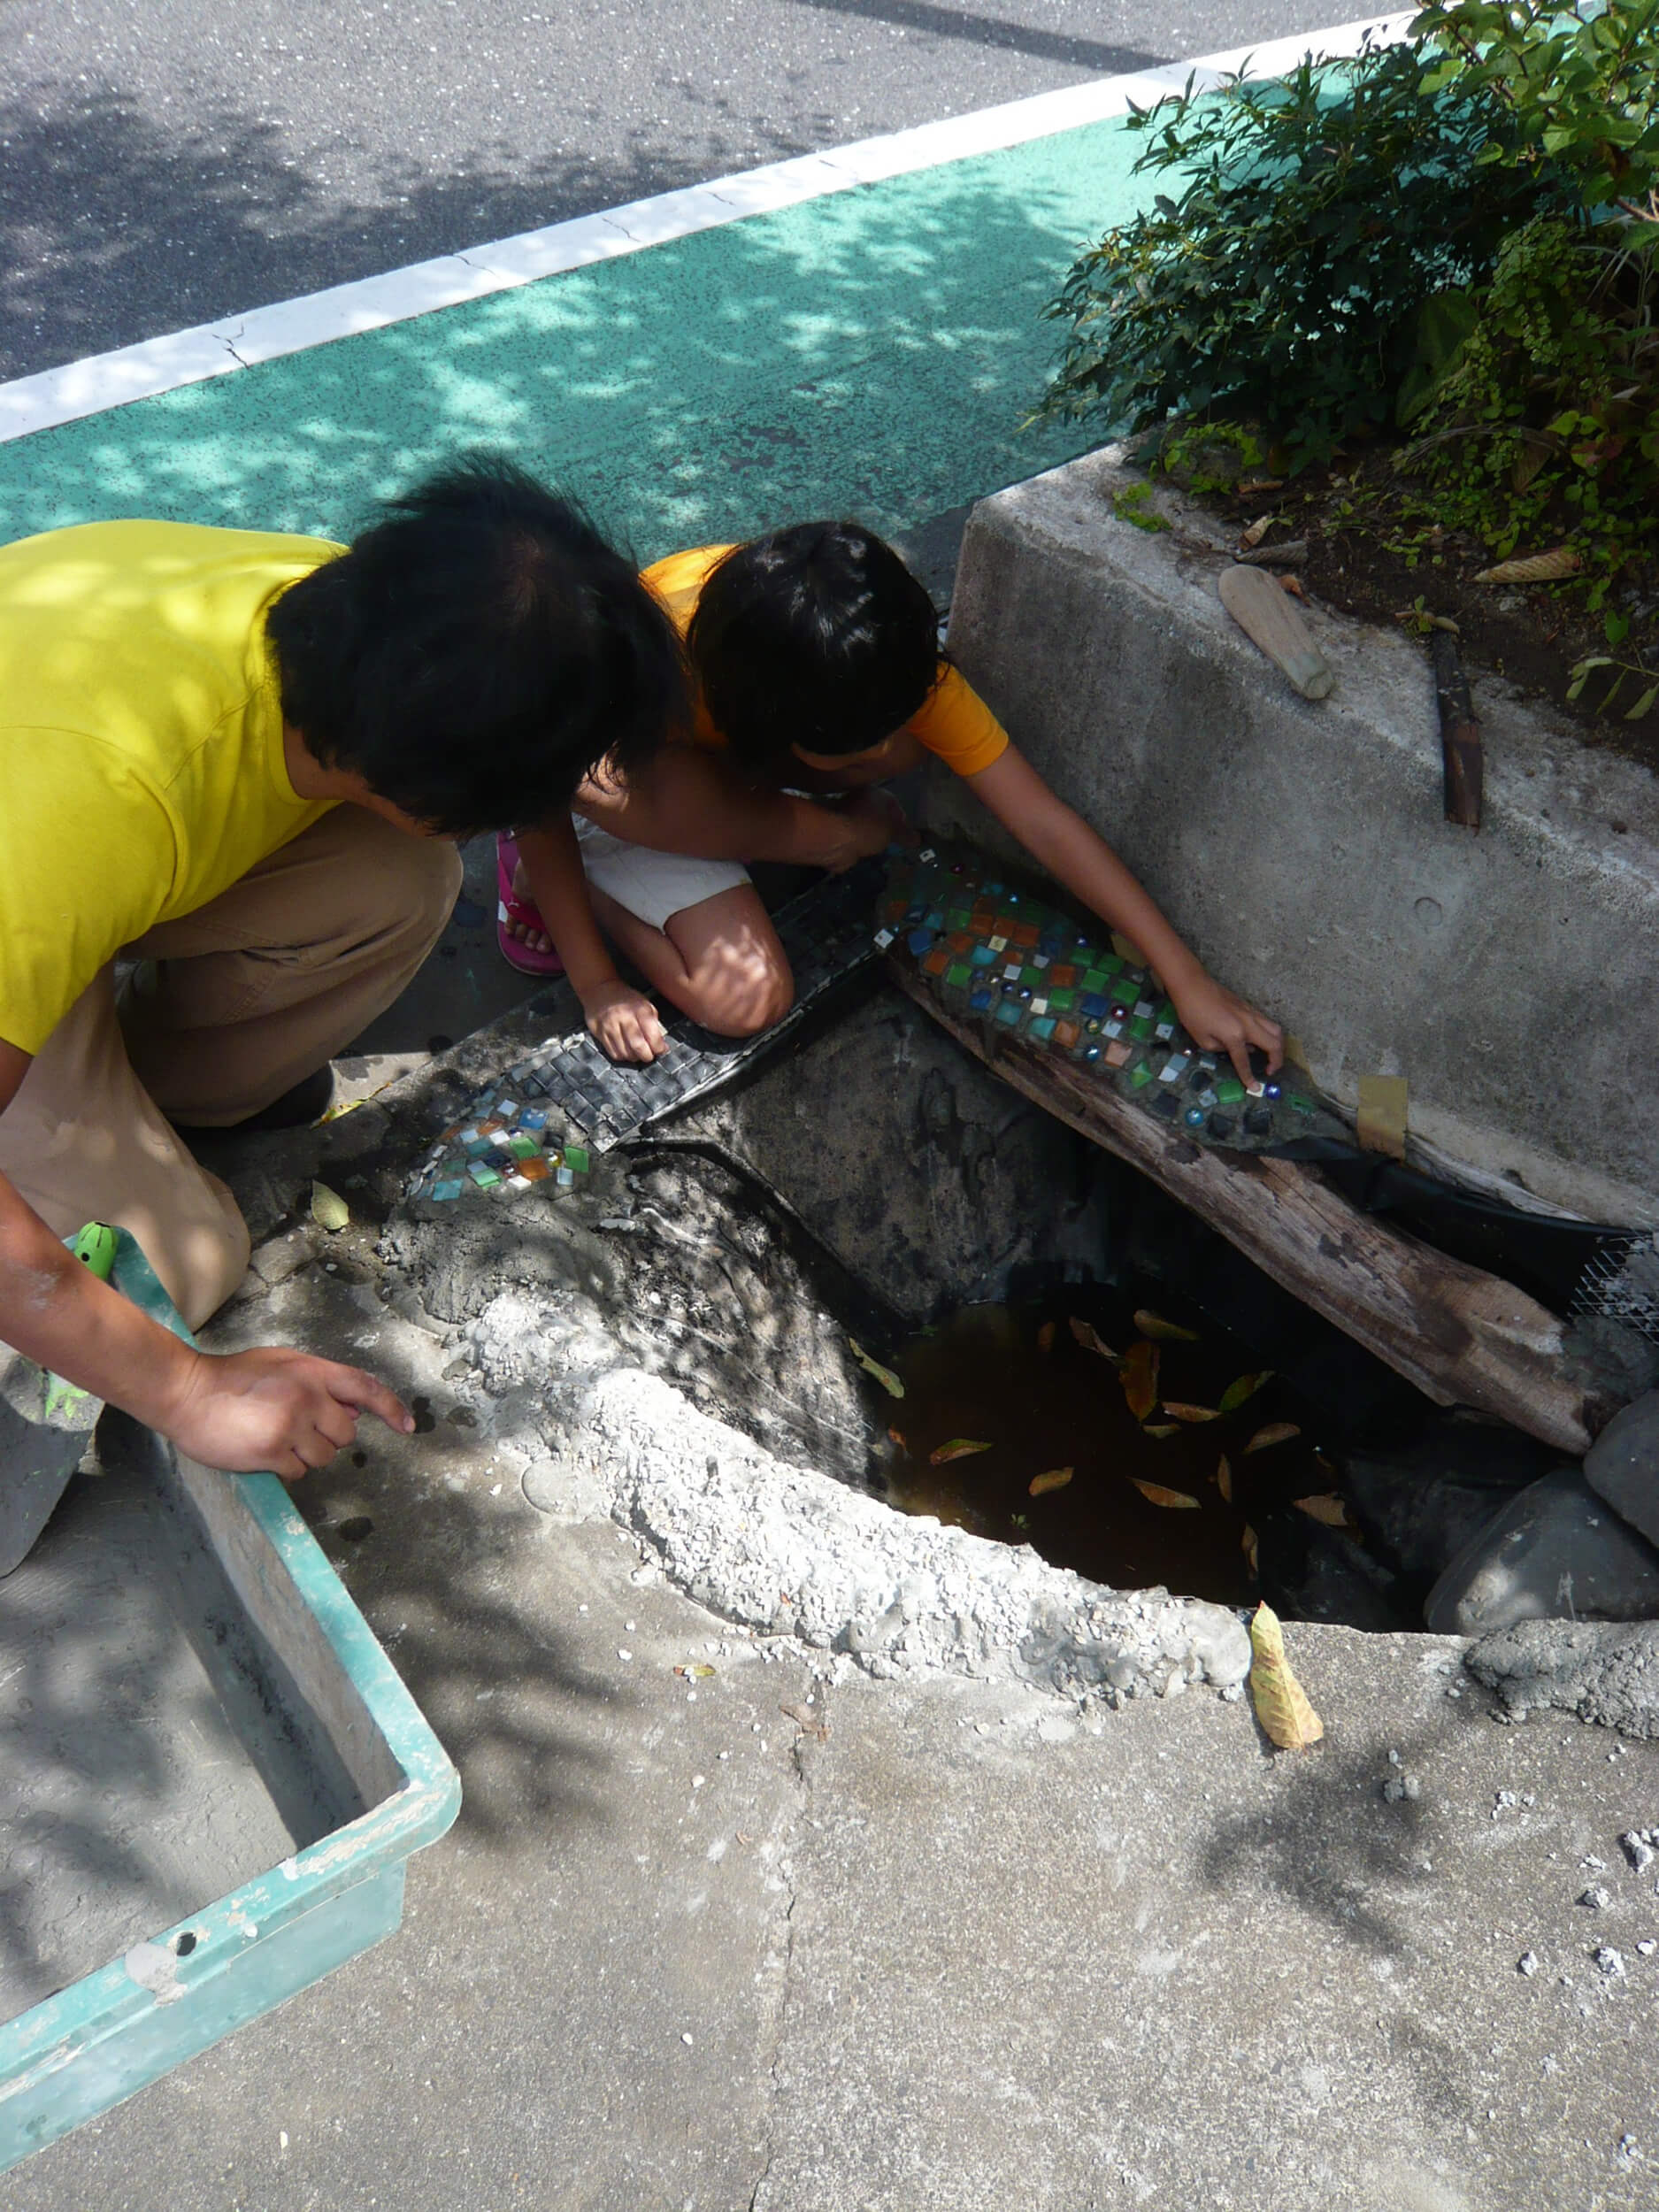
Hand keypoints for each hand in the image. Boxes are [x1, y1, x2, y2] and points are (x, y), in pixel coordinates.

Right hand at [160, 1345, 413, 1480]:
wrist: (186, 1391)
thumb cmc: (232, 1378)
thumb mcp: (281, 1364)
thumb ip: (318, 1383)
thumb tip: (352, 1409)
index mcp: (312, 1371)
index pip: (365, 1388)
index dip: (391, 1408)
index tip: (408, 1426)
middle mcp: (308, 1396)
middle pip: (345, 1434)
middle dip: (327, 1437)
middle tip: (295, 1429)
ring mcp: (291, 1424)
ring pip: (323, 1457)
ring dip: (304, 1455)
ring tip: (273, 1437)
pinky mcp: (272, 1451)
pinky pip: (298, 1472)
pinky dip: (284, 1468)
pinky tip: (261, 1451)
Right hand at [582, 980, 667, 1062]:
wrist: (601, 990)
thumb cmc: (627, 999)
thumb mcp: (645, 1005)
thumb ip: (654, 1025)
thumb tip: (662, 1046)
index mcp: (640, 1010)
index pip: (652, 1036)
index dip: (659, 1048)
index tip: (661, 1050)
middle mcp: (624, 1017)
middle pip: (638, 1047)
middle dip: (647, 1056)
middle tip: (649, 1055)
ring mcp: (610, 1026)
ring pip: (625, 1053)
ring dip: (634, 1057)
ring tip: (637, 1052)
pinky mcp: (599, 1032)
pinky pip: (613, 1053)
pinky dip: (622, 1056)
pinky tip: (625, 1050)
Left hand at [822, 789, 910, 873]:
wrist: (835, 839)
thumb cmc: (869, 828)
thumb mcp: (894, 831)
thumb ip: (906, 834)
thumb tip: (917, 839)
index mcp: (875, 792)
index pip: (894, 805)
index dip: (902, 822)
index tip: (906, 836)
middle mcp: (859, 799)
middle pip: (879, 815)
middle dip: (886, 830)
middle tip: (894, 844)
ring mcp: (847, 814)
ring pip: (866, 827)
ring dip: (871, 838)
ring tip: (880, 851)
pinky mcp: (837, 830)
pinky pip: (854, 838)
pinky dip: (859, 845)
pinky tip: (865, 853)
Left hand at [1169, 973, 1282, 1088]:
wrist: (1193, 985)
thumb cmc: (1192, 1013)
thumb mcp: (1202, 1039)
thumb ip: (1222, 1049)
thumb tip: (1239, 1050)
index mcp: (1234, 1035)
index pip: (1245, 1061)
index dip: (1249, 1077)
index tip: (1255, 1088)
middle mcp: (1248, 1024)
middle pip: (1274, 1044)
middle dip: (1277, 1061)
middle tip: (1270, 1071)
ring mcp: (1251, 1014)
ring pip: (1276, 1030)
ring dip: (1278, 1045)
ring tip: (1271, 1056)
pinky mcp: (1250, 1007)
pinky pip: (1267, 1022)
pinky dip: (1270, 1034)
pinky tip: (1261, 1040)